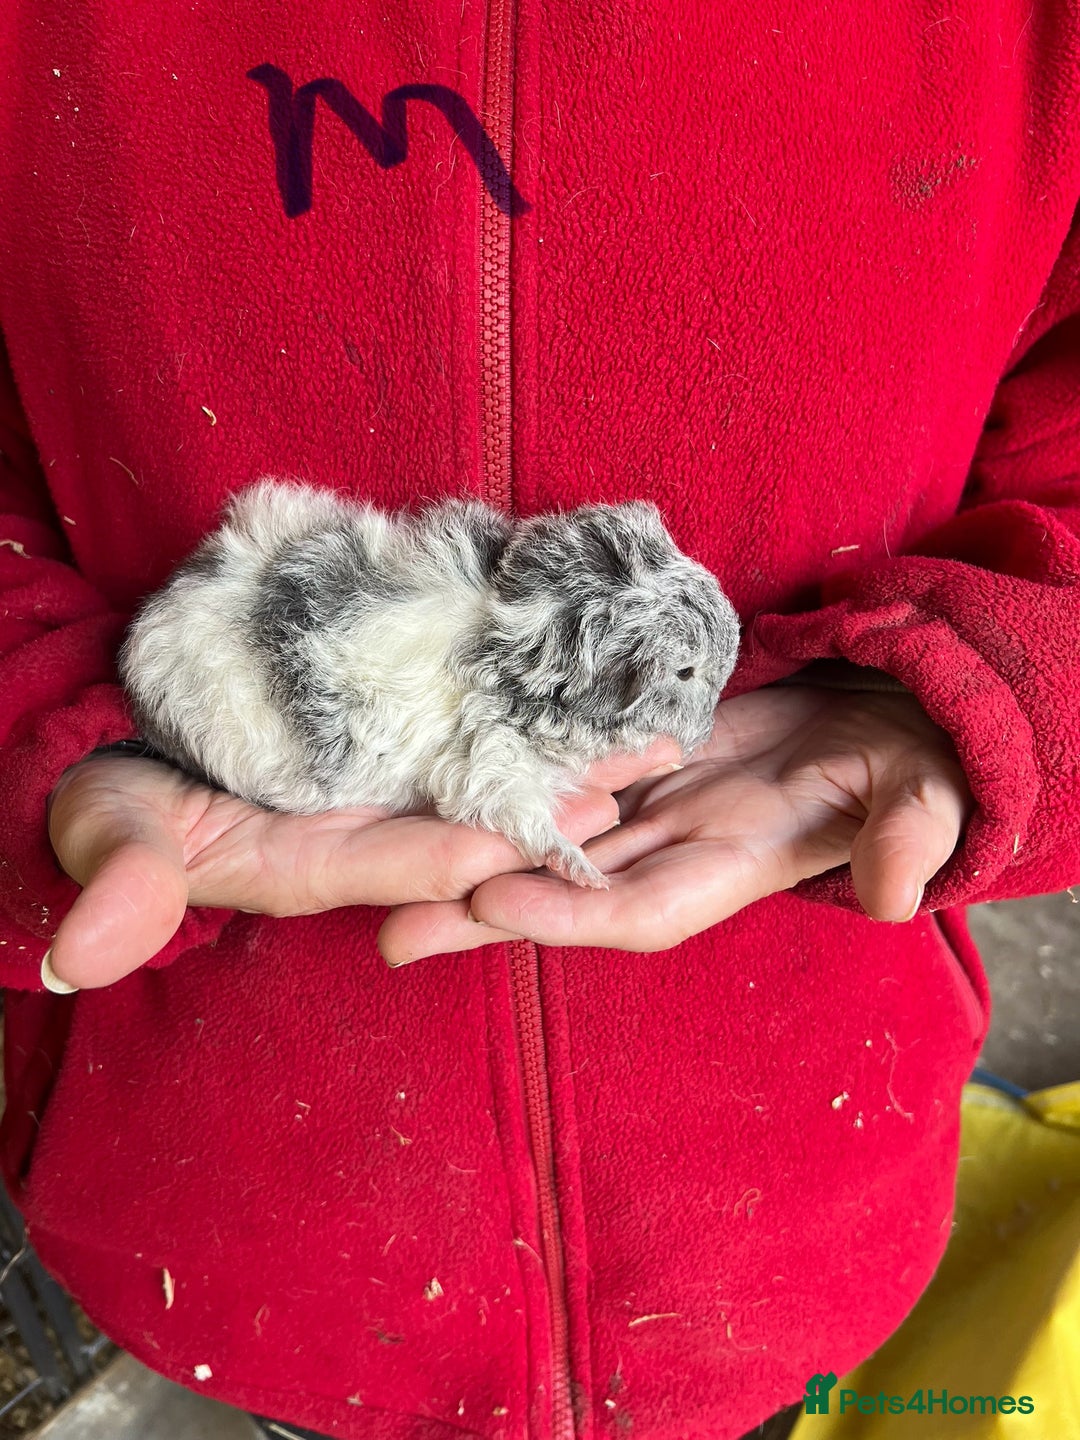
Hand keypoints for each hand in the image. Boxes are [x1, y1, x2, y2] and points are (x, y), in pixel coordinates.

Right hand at [43, 739, 680, 988]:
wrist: (133, 753)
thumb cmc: (113, 806)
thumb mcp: (105, 838)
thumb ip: (116, 883)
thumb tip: (82, 950)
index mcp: (302, 867)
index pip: (375, 870)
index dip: (432, 857)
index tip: (495, 843)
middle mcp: (361, 836)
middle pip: (459, 829)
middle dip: (540, 816)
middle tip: (624, 786)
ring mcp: (384, 789)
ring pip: (481, 778)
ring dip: (557, 765)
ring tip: (644, 740)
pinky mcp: (396, 743)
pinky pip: (469, 729)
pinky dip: (525, 716)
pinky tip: (587, 693)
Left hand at [379, 686, 975, 960]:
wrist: (880, 718)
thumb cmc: (907, 764)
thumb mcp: (921, 795)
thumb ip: (908, 836)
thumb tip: (896, 894)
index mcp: (731, 870)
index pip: (639, 908)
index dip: (567, 913)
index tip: (491, 906)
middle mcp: (671, 852)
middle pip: (564, 890)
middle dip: (482, 911)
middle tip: (387, 930)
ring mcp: (646, 809)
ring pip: (544, 840)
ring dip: (470, 856)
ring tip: (381, 867)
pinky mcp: (633, 762)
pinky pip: (558, 778)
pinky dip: (504, 785)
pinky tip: (442, 781)